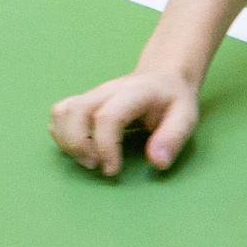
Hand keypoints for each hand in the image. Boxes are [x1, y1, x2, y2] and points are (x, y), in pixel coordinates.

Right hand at [50, 69, 198, 175]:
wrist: (163, 76)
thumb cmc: (174, 100)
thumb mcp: (186, 117)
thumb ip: (173, 138)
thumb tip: (157, 162)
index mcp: (135, 92)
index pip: (108, 116)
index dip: (105, 147)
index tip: (113, 170)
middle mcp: (108, 90)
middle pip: (74, 111)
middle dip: (78, 145)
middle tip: (97, 165)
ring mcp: (93, 94)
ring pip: (61, 111)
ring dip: (67, 141)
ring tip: (88, 158)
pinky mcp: (84, 101)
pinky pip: (59, 115)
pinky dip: (63, 136)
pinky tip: (83, 147)